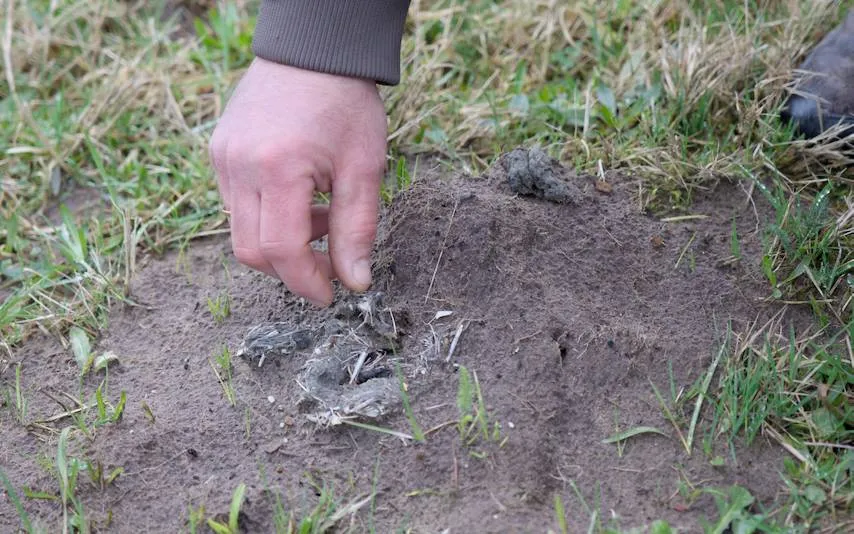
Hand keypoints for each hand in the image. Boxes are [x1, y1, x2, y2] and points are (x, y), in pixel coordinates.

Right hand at [209, 58, 387, 305]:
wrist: (313, 49)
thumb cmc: (345, 102)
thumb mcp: (364, 167)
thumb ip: (358, 228)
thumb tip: (356, 281)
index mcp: (277, 169)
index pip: (280, 251)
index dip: (306, 282)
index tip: (331, 295)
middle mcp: (238, 166)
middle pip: (252, 251)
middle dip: (292, 269)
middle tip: (331, 261)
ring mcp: (222, 158)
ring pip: (241, 231)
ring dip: (281, 242)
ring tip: (321, 216)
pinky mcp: (218, 152)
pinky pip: (236, 205)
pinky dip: (267, 217)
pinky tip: (300, 198)